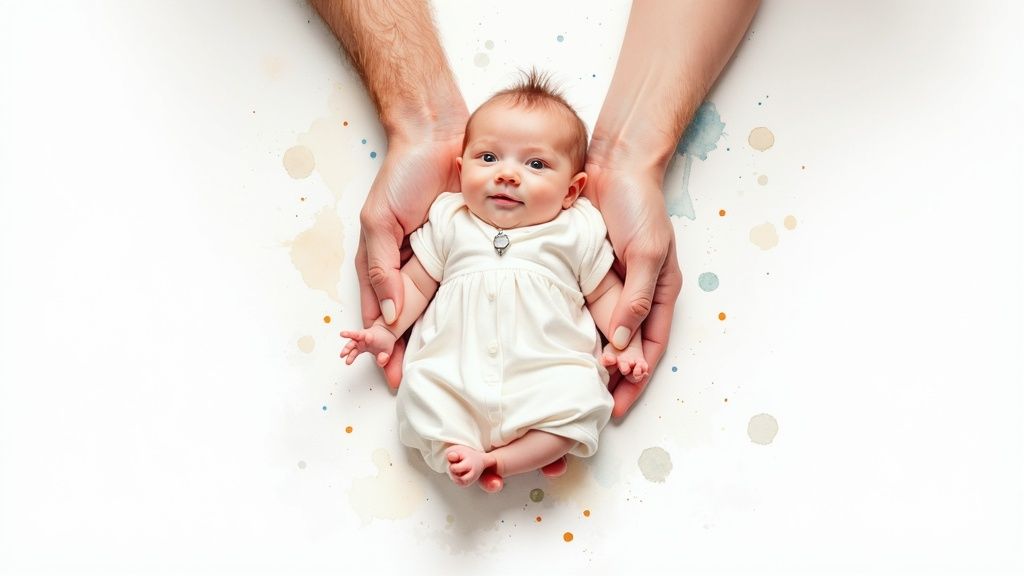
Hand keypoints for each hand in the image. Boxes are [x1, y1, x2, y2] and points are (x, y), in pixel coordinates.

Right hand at [340, 325, 398, 367]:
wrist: (384, 333)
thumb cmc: (385, 341)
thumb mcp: (387, 350)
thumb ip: (384, 357)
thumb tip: (381, 361)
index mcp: (372, 338)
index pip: (369, 337)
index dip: (368, 337)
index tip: (368, 337)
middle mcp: (364, 338)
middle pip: (357, 340)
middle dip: (352, 345)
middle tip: (346, 352)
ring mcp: (360, 340)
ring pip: (352, 343)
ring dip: (347, 348)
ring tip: (342, 355)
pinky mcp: (357, 344)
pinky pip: (351, 345)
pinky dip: (347, 349)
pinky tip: (343, 354)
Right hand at [356, 134, 462, 387]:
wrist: (442, 137)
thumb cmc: (405, 173)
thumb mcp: (380, 220)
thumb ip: (382, 268)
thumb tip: (387, 315)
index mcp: (385, 262)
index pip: (380, 314)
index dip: (381, 344)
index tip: (388, 373)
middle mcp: (412, 268)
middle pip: (408, 321)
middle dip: (407, 353)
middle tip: (414, 385)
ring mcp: (442, 262)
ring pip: (437, 312)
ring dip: (436, 341)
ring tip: (441, 371)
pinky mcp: (470, 252)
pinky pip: (467, 288)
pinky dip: (467, 312)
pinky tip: (473, 335)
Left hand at [585, 160, 682, 417]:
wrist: (613, 164)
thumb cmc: (638, 203)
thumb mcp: (646, 251)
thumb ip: (638, 296)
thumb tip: (625, 341)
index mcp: (661, 292)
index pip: (650, 348)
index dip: (636, 378)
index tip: (616, 405)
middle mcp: (637, 294)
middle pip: (626, 349)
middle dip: (612, 380)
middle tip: (590, 406)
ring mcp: (611, 285)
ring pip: (602, 335)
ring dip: (591, 360)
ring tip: (572, 387)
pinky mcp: (587, 273)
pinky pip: (581, 310)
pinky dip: (573, 332)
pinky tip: (557, 350)